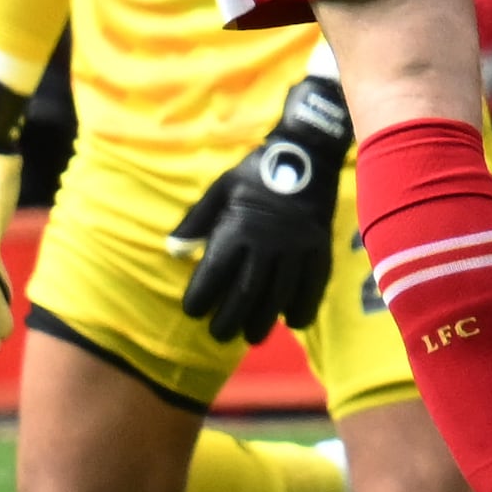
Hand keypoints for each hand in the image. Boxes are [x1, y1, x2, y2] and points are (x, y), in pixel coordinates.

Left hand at [161, 72, 350, 344]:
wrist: (307, 154)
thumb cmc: (256, 173)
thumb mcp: (220, 189)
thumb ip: (196, 222)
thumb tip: (172, 250)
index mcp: (238, 227)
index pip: (215, 273)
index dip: (201, 297)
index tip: (193, 311)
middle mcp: (268, 242)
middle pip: (246, 292)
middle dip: (230, 319)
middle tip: (220, 335)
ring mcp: (297, 247)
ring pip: (279, 294)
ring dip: (264, 320)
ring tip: (252, 337)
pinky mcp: (319, 248)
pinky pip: (313, 285)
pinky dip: (303, 306)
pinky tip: (293, 321)